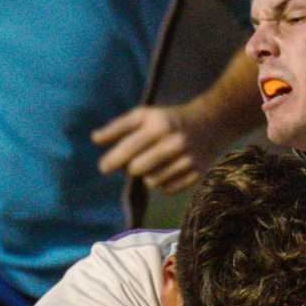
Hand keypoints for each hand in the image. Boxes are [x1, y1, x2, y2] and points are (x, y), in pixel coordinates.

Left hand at [91, 103, 215, 194]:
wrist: (210, 123)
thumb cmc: (167, 120)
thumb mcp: (143, 115)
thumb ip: (117, 127)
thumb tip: (94, 139)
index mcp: (158, 125)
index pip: (128, 149)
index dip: (111, 161)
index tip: (103, 168)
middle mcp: (174, 142)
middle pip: (136, 169)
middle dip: (131, 167)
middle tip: (135, 161)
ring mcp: (187, 159)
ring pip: (151, 182)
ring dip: (148, 176)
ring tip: (154, 163)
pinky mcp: (197, 174)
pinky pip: (167, 190)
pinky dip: (163, 184)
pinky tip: (168, 170)